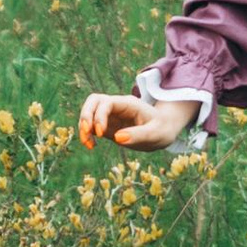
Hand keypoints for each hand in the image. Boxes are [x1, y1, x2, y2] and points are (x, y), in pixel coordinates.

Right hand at [78, 90, 200, 152]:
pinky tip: (91, 146)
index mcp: (128, 104)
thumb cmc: (162, 129)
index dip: (99, 115)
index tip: (101, 133)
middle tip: (87, 132)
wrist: (163, 130)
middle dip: (86, 115)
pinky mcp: (108, 126)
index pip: (107, 102)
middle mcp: (117, 107)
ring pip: (89, 112)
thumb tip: (118, 138)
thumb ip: (139, 135)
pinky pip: (91, 126)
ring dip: (84, 126)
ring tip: (88, 144)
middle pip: (93, 101)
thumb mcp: (155, 134)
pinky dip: (87, 134)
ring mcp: (111, 116)